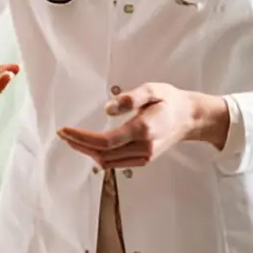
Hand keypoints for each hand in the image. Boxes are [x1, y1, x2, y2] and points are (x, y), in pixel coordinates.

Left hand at [56, 83, 228, 169]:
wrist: (190, 118)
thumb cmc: (170, 101)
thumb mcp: (153, 89)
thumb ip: (131, 98)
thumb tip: (108, 109)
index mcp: (144, 130)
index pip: (106, 141)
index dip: (82, 138)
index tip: (65, 130)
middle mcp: (143, 148)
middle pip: (102, 154)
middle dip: (79, 145)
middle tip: (62, 134)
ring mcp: (144, 156)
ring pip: (107, 161)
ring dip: (87, 152)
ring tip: (71, 139)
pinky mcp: (144, 159)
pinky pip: (115, 162)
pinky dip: (99, 155)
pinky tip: (89, 146)